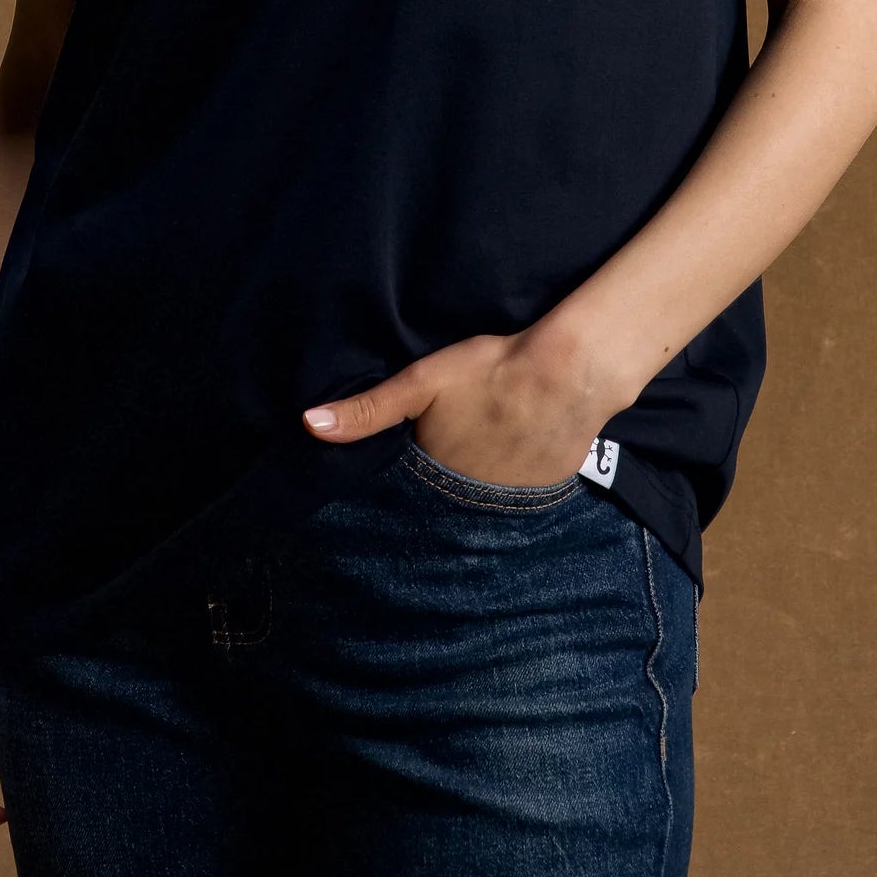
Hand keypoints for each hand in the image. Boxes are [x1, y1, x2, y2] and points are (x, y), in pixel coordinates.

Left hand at [301, 320, 627, 488]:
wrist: (567, 375)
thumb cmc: (489, 372)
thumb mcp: (420, 382)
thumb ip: (368, 409)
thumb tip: (309, 425)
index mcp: (435, 477)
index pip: (406, 497)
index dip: (399, 486)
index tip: (396, 477)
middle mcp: (469, 503)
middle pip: (443, 504)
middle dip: (435, 494)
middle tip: (440, 462)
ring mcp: (510, 504)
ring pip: (480, 504)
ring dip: (473, 492)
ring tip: (475, 462)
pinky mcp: (543, 494)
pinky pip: (515, 499)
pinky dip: (508, 487)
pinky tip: (510, 459)